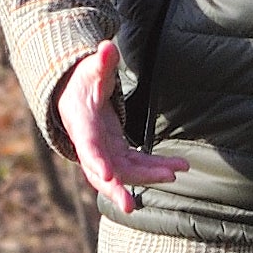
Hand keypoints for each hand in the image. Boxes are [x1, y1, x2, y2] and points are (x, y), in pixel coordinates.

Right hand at [55, 46, 183, 213]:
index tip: (107, 178)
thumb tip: (107, 46)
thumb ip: (101, 62)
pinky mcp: (117, 153)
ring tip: (177, 171)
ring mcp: (105, 152)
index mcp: (82, 126)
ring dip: (150, 175)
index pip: (88, 148)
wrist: (74, 95)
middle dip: (117, 189)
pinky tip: (178, 167)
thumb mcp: (91, 69)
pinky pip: (137, 166)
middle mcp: (92, 145)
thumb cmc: (82, 81)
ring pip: (126, 172)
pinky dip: (155, 168)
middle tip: (131, 207)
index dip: (97, 163)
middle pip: (103, 173)